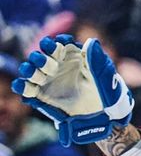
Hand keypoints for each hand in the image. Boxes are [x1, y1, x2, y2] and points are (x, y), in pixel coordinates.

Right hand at [11, 35, 133, 146]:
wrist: (101, 113)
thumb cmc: (104, 90)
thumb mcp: (103, 75)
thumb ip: (96, 59)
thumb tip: (90, 41)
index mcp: (69, 56)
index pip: (58, 46)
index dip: (55, 44)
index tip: (58, 44)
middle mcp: (55, 65)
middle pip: (41, 58)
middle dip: (39, 58)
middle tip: (41, 60)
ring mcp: (46, 79)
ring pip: (31, 71)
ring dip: (29, 70)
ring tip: (31, 72)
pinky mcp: (40, 93)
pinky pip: (27, 88)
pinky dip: (22, 86)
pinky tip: (22, 85)